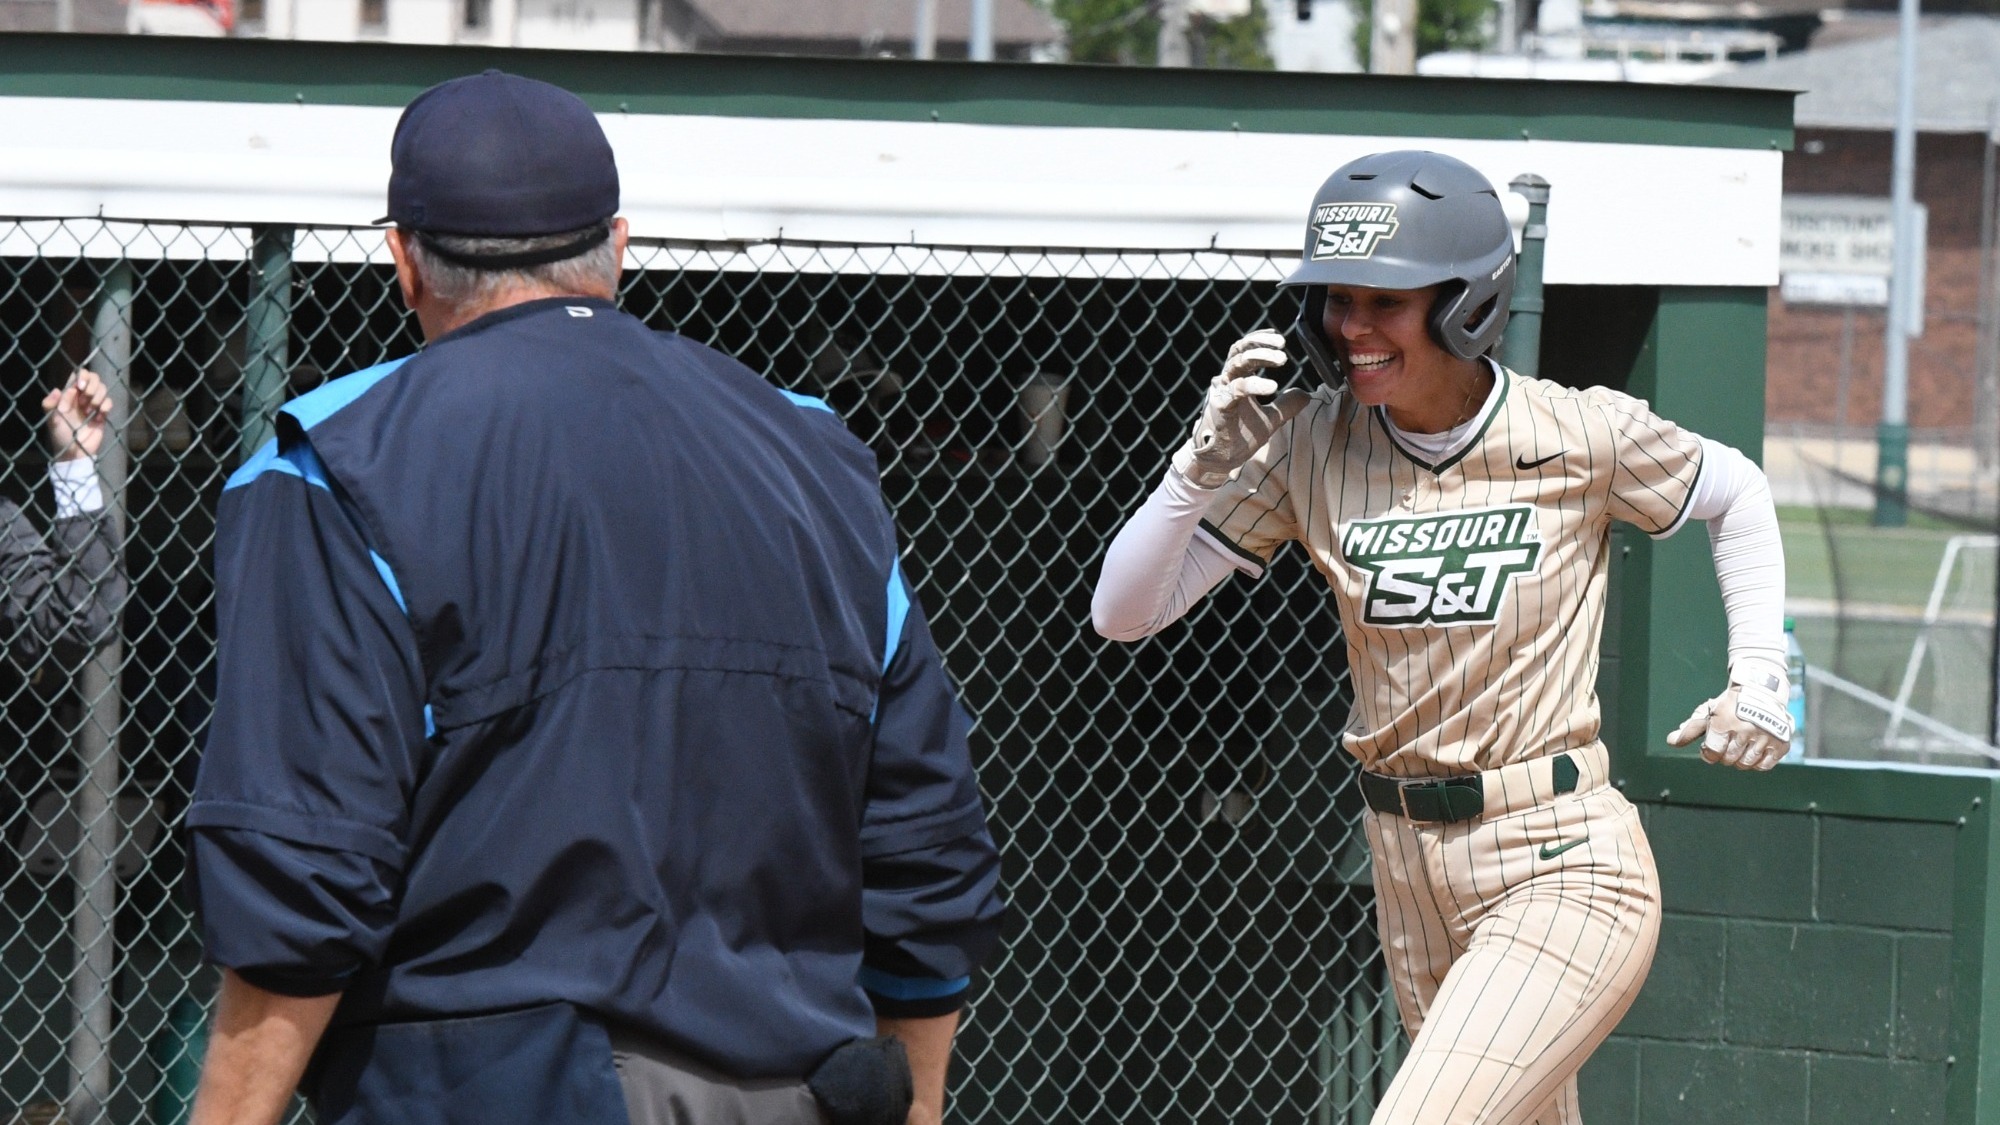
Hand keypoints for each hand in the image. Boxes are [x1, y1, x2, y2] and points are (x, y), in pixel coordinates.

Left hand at [42, 368, 111, 462]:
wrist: (76, 453)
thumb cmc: (60, 437)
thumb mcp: (52, 421)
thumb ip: (50, 405)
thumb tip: (57, 390)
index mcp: (69, 395)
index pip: (78, 375)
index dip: (82, 377)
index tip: (79, 388)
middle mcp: (82, 396)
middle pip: (94, 378)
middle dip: (93, 386)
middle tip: (85, 401)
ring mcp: (93, 404)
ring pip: (103, 388)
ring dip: (98, 397)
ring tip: (90, 411)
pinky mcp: (103, 413)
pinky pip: (109, 402)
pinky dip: (106, 408)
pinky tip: (98, 419)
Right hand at [1171, 330, 1311, 489]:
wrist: (1222, 460)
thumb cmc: (1240, 435)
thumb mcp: (1271, 419)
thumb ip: (1286, 405)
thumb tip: (1306, 395)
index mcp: (1236, 379)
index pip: (1245, 350)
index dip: (1260, 340)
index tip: (1279, 338)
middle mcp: (1227, 381)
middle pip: (1240, 351)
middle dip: (1262, 345)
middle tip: (1283, 346)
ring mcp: (1222, 392)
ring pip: (1237, 364)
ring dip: (1260, 357)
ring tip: (1282, 359)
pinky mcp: (1220, 406)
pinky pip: (1237, 389)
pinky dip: (1254, 384)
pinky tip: (1272, 386)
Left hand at [1666, 657, 1793, 770]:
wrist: (1761, 691)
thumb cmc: (1729, 704)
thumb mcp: (1708, 711)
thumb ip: (1690, 729)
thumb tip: (1671, 741)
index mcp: (1724, 722)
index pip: (1711, 752)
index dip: (1708, 753)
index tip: (1711, 746)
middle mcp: (1745, 730)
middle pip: (1728, 760)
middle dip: (1724, 755)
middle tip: (1727, 743)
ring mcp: (1764, 737)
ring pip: (1745, 764)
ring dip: (1739, 759)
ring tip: (1739, 746)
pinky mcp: (1780, 743)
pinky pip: (1764, 765)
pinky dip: (1757, 763)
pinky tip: (1753, 751)